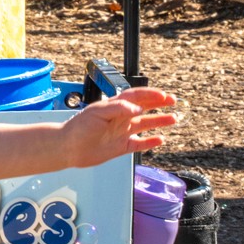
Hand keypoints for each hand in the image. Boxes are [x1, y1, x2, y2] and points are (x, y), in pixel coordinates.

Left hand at [61, 86, 179, 163]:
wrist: (68, 148)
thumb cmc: (79, 128)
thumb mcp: (97, 113)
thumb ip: (118, 109)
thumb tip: (137, 109)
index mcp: (115, 106)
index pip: (136, 96)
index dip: (150, 95)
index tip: (163, 96)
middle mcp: (121, 117)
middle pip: (145, 108)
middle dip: (160, 104)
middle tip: (174, 101)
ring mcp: (122, 132)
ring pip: (146, 124)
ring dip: (160, 121)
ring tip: (174, 119)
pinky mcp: (121, 147)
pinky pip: (140, 144)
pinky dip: (151, 142)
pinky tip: (160, 139)